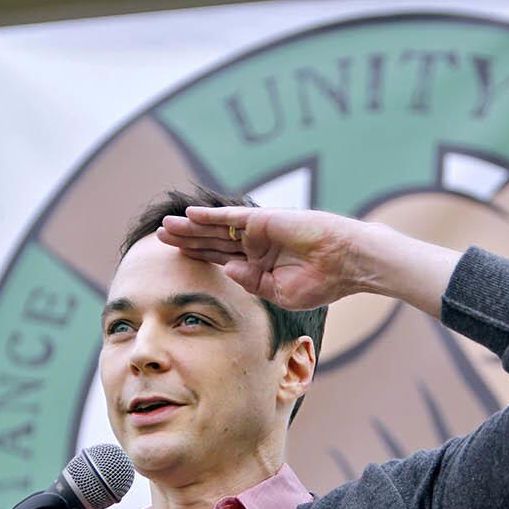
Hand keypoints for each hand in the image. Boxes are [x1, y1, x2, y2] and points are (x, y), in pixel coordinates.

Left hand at [155, 206, 370, 310]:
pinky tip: (190, 215)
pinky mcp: (265, 220)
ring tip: (165, 227)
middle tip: (159, 238)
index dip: (198, 257)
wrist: (348, 264)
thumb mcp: (281, 293)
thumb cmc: (323, 282)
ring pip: (216, 228)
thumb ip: (251, 282)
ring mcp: (259, 232)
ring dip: (191, 228)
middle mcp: (256, 246)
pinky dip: (210, 216)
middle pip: (212, 242)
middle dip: (186, 240)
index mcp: (260, 265)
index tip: (175, 258)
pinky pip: (232, 217)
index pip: (221, 259)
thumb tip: (225, 269)